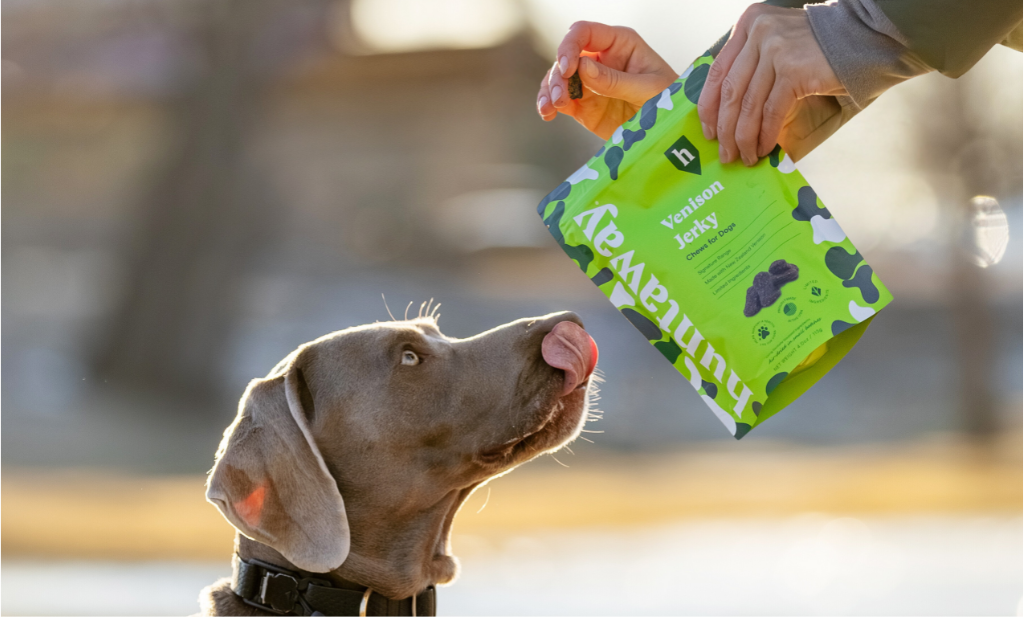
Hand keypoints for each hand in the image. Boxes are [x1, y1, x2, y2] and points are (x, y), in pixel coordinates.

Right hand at [536, 21, 678, 139]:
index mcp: (619, 43)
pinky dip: (549, 105)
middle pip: (566, 56)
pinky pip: (560, 100)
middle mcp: (600, 58)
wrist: (670, 131)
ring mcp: (589, 82)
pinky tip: (548, 114)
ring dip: (550, 90)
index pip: (585, 33)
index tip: (568, 68)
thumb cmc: (668, 101)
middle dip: (559, 74)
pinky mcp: (583, 104)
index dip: (570, 46)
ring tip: (552, 108)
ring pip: (558, 78)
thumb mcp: (648, 89)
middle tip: (561, 97)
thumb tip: (583, 68)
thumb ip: (616, 80)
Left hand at [698, 4, 845, 165]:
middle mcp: (759, 33)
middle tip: (725, 153)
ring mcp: (776, 50)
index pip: (718, 71)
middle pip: (731, 91)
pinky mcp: (793, 70)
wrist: (863, 39)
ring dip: (744, 137)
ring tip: (745, 156)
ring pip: (749, 105)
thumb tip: (726, 111)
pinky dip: (765, 134)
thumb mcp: (777, 44)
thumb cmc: (818, 49)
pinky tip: (764, 148)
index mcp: (749, 23)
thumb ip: (752, 64)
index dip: (709, 106)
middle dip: (725, 129)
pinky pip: (771, 111)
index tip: (708, 130)